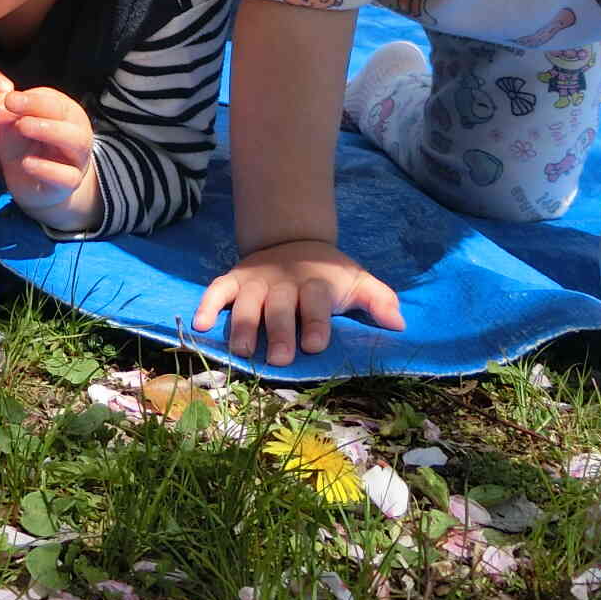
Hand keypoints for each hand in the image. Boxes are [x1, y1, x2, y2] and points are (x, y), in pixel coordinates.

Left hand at [0, 86, 100, 233]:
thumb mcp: (11, 128)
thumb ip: (4, 114)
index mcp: (63, 111)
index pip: (50, 100)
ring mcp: (78, 157)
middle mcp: (76, 130)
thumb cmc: (23, 146)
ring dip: (49, 130)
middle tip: (12, 107)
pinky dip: (48, 169)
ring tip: (22, 126)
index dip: (28, 99)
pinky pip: (68, 175)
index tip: (7, 99)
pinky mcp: (72, 182)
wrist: (32, 185)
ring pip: (75, 141)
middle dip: (38, 108)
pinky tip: (27, 163)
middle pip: (66, 115)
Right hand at [192, 239, 404, 365]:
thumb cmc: (328, 274)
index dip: (315, 322)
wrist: (293, 240)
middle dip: (279, 332)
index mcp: (316, 283)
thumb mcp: (357, 280)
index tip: (315, 345)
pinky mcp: (233, 280)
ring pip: (247, 303)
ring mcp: (256, 281)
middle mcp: (284, 281)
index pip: (316, 301)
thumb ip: (379, 300)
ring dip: (244, 326)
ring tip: (243, 351)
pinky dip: (206, 305)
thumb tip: (399, 324)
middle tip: (278, 359)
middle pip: (279, 306)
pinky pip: (216, 290)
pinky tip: (201, 325)